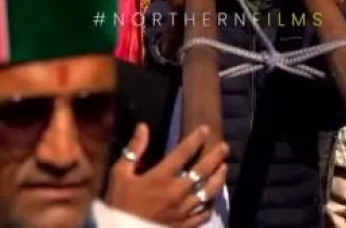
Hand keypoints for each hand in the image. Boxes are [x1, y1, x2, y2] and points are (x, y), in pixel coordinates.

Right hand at [107, 123, 228, 227]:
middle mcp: (177, 192)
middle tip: (224, 147)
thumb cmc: (120, 204)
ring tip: (224, 169)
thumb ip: (134, 150)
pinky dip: (210, 204)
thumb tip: (143, 127)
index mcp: (162, 177)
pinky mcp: (184, 226)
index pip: (184, 152)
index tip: (205, 129)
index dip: (196, 139)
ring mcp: (183, 211)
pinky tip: (213, 199)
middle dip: (215, 156)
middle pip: (203, 171)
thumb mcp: (120, 175)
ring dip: (218, 179)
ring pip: (208, 192)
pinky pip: (203, 214)